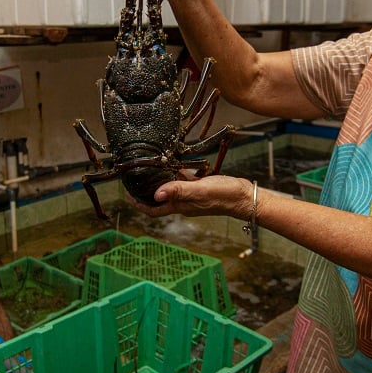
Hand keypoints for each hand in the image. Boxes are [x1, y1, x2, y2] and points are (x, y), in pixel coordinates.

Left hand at [130, 175, 254, 221]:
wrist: (244, 197)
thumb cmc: (224, 196)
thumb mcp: (200, 191)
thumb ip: (179, 190)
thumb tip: (156, 194)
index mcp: (180, 206)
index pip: (153, 209)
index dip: (138, 204)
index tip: (127, 193)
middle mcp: (183, 202)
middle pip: (158, 198)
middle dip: (145, 190)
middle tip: (135, 176)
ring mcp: (191, 195)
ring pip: (170, 188)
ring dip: (160, 180)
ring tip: (150, 166)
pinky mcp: (199, 187)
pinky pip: (183, 181)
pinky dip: (176, 173)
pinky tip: (174, 163)